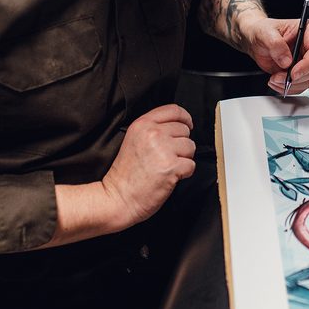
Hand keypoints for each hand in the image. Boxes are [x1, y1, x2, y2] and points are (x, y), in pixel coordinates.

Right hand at [101, 104, 195, 228]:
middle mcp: (153, 133)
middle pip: (185, 130)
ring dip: (183, 159)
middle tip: (166, 157)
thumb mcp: (134, 139)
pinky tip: (169, 177)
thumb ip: (153, 128)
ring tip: (166, 167)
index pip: (174, 110)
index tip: (188, 125)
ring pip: (190, 147)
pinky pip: (191, 165)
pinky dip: (184, 173)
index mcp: (142, 124)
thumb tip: (180, 125)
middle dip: (181, 145)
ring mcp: (163, 150)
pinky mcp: (171, 167)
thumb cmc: (126, 173)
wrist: (118, 197)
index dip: (185, 118)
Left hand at [239, 16, 308, 95]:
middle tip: (279, 78)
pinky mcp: (303, 72)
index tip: (293, 73)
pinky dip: (289, 88)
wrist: (257, 41)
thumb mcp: (266, 33)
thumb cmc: (264, 32)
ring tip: (275, 79)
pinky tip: (277, 83)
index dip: (308, 64)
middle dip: (297, 78)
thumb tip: (287, 61)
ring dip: (292, 85)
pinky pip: (303, 86)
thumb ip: (276, 44)